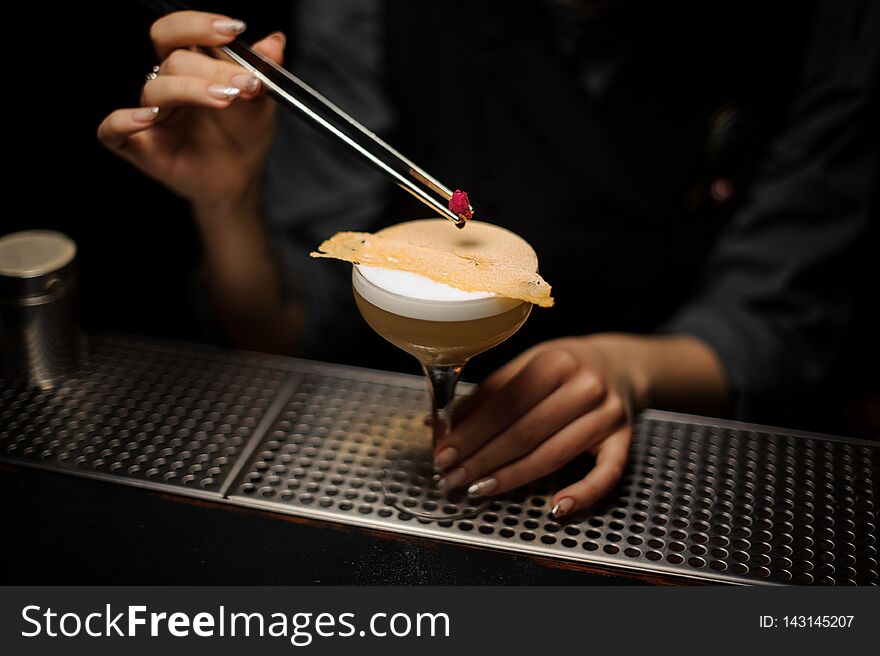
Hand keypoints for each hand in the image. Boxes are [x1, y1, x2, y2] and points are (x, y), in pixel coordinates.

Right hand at [97, 11, 284, 209]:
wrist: (242, 176)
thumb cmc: (244, 134)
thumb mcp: (261, 100)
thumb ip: (263, 71)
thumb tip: (275, 43)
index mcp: (189, 66)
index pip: (176, 32)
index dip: (198, 26)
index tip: (232, 30)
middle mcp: (166, 85)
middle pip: (172, 60)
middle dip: (212, 69)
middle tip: (244, 85)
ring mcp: (151, 115)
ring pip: (154, 90)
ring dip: (190, 90)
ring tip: (225, 101)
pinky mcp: (140, 145)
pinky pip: (112, 130)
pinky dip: (123, 121)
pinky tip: (150, 118)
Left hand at [433, 333, 728, 516]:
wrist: (621, 365)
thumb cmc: (563, 368)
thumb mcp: (526, 366)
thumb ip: (486, 396)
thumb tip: (438, 426)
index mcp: (554, 362)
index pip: (504, 405)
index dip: (470, 433)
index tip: (443, 454)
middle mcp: (584, 386)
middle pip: (524, 433)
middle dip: (482, 460)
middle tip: (452, 479)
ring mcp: (607, 415)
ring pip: (553, 455)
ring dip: (511, 478)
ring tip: (478, 490)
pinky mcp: (625, 440)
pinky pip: (607, 474)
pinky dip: (583, 493)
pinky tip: (556, 507)